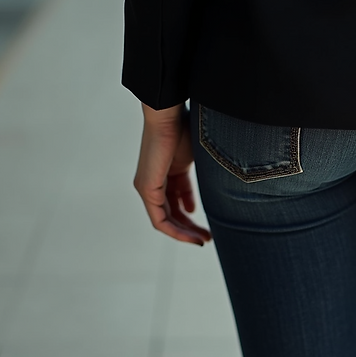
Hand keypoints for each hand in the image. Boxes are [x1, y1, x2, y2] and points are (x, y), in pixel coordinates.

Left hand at [133, 103, 212, 245]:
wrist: (169, 116)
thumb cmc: (185, 129)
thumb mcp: (195, 161)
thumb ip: (197, 182)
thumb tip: (200, 205)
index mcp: (165, 174)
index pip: (177, 202)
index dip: (192, 217)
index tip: (209, 228)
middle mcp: (152, 183)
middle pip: (172, 214)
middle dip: (191, 228)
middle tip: (209, 238)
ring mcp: (146, 187)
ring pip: (165, 221)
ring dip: (185, 233)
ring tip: (204, 240)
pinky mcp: (146, 189)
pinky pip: (159, 220)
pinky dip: (175, 231)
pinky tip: (192, 237)